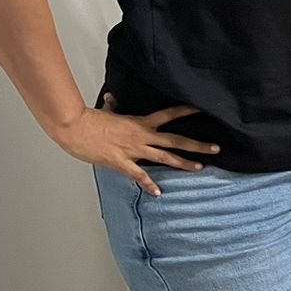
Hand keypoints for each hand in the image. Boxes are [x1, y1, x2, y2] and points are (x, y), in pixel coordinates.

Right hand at [51, 96, 219, 194]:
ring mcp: (134, 151)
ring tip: (200, 168)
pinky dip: (148, 184)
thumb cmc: (89, 120)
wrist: (75, 128)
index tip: (202, 109)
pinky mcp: (122, 163)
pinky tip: (158, 192)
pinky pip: (139, 175)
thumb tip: (113, 97)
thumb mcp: (106, 111)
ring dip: (183, 164)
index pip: (169, 114)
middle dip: (196, 145)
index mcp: (141, 123)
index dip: (186, 111)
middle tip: (216, 148)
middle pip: (175, 141)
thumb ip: (114, 106)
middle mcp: (143, 137)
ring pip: (165, 158)